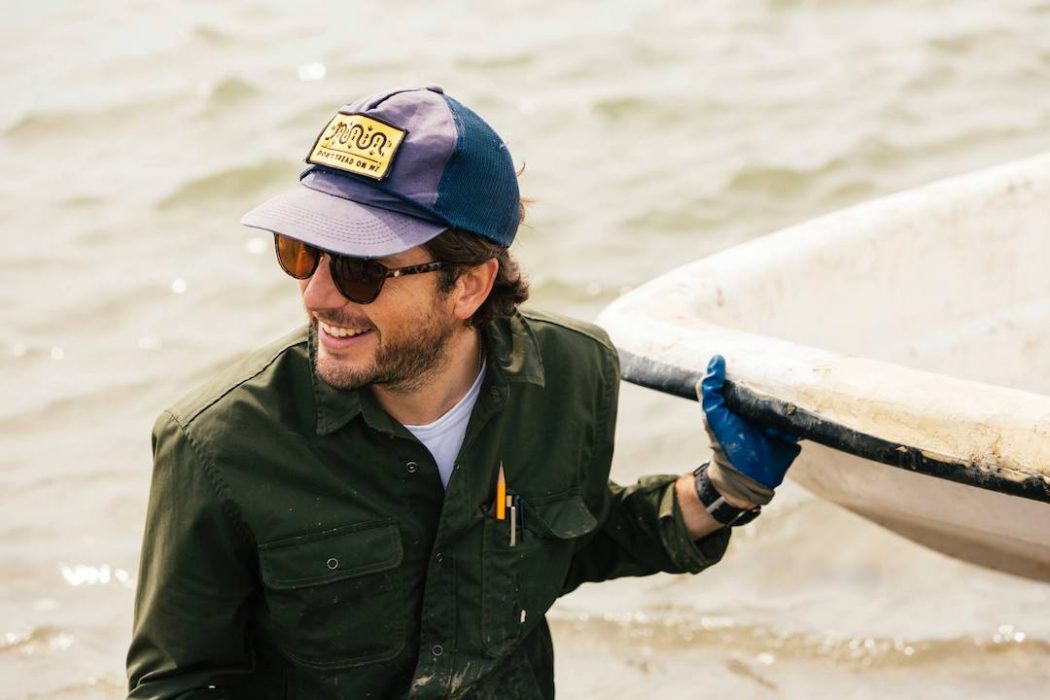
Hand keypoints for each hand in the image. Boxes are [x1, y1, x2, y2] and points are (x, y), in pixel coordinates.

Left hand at [698, 355, 800, 489]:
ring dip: (796, 398)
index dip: (758, 368)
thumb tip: (716, 358)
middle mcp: (763, 410)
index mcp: (744, 402)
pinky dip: (808, 415)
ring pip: (793, 403)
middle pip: (777, 390)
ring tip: (803, 387)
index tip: (767, 352)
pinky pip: (805, 420)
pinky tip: (812, 404)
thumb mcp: (713, 414)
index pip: (754, 379)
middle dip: (782, 382)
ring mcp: (780, 422)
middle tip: (791, 368)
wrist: (744, 477)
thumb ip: (710, 389)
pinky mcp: (794, 434)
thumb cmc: (725, 444)